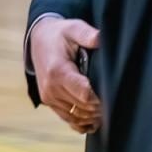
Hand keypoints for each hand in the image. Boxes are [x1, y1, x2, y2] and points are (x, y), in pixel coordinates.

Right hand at [31, 17, 100, 132]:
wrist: (38, 41)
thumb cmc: (60, 35)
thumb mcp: (73, 28)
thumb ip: (86, 34)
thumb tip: (100, 38)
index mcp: (58, 71)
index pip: (84, 95)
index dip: (101, 98)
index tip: (111, 92)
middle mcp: (51, 87)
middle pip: (83, 108)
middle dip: (100, 107)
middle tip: (113, 100)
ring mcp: (48, 97)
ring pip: (77, 116)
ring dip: (93, 115)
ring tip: (106, 108)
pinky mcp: (48, 102)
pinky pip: (68, 119)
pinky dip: (82, 122)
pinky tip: (93, 120)